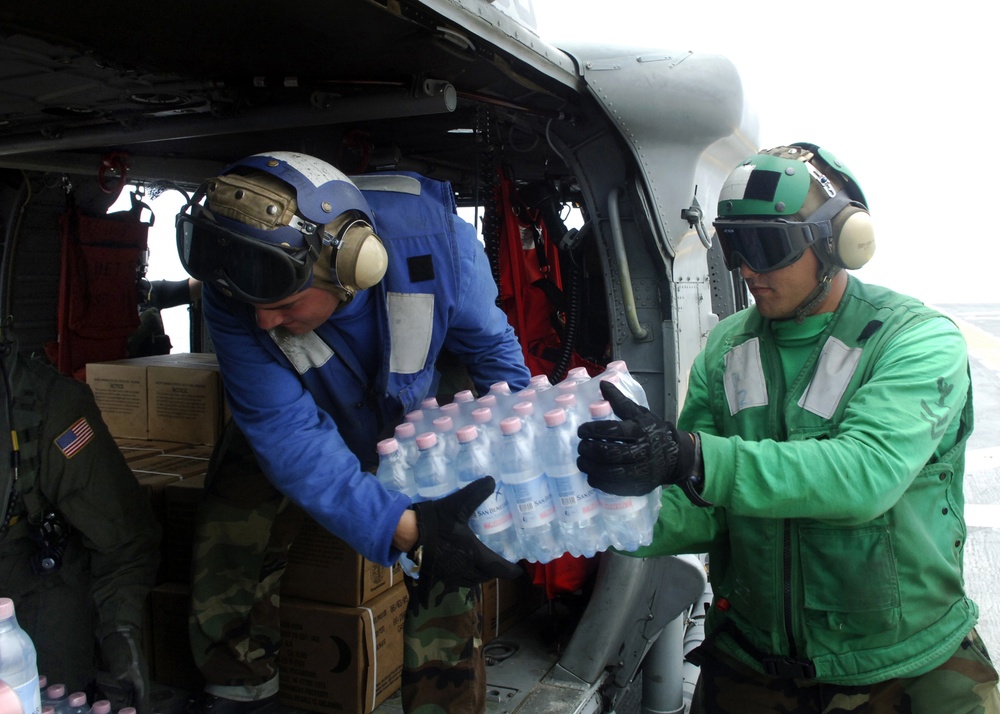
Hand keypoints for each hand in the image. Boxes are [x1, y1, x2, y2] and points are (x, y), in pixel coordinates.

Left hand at [97, 627, 149, 713]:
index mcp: (140, 677)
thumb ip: (119, 665)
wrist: (113, 631)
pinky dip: (118, 702)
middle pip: (138, 700)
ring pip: (130, 698)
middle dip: (135, 710)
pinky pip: (120, 694)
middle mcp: (136, 681)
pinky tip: (110, 708)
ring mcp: (127, 680)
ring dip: (127, 708)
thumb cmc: (119, 643)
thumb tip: (120, 675)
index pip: (143, 698)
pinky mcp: (119, 679)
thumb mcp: (118, 653)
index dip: (143, 709)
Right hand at [409, 477, 521, 602]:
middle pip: (486, 575)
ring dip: (481, 574)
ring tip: (484, 565)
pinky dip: (467, 576)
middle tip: (500, 562)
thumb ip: (475, 493)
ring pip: (473, 580)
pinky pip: (459, 580)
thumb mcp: (457, 504)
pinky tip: (463, 565)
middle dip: (495, 570)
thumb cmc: (436, 521)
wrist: (409, 533)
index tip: (518, 570)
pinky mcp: (440, 574)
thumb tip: (491, 480)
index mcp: (474, 554)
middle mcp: (465, 568)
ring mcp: (452, 574)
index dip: (510, 570)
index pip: (498, 567)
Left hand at [577, 381, 696, 495]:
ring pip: (610, 472)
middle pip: (609, 453)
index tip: (582, 430)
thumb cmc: (653, 432)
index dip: (593, 430)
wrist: (675, 457)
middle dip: (589, 450)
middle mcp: (641, 452)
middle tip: (581, 446)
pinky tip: (591, 474)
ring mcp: (640, 471)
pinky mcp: (638, 485)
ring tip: (581, 461)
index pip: (612, 431)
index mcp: (640, 431)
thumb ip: (620, 401)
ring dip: (590, 467)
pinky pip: (614, 487)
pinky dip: (599, 481)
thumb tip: (603, 384)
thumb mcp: (639, 414)